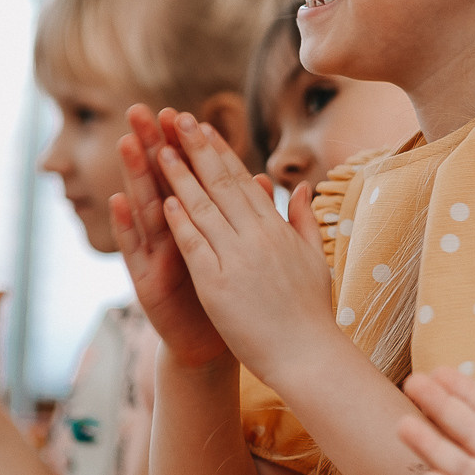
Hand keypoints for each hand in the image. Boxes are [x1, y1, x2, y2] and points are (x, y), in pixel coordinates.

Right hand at [109, 106, 230, 366]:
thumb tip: (264, 179)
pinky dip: (125, 226)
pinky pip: (134, 251)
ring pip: (143, 207)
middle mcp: (171, 232)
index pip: (191, 175)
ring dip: (134, 175)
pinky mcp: (145, 280)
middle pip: (160, 181)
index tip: (181, 112)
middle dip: (152, 145)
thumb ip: (250, 216)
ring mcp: (155, 254)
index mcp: (198, 223)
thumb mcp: (243, 252)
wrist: (214, 346)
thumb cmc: (232, 298)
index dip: (185, 145)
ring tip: (128, 141)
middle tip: (141, 109)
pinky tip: (118, 200)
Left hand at [148, 109, 336, 384]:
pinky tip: (164, 200)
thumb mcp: (314, 258)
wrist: (308, 355)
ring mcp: (238, 259)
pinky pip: (196, 246)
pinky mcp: (219, 285)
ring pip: (204, 208)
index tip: (203, 126)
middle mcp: (257, 238)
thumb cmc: (311, 312)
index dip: (220, 152)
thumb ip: (303, 219)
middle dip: (197, 149)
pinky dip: (181, 222)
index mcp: (276, 230)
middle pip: (221, 184)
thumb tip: (300, 186)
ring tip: (160, 148)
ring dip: (180, 176)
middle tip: (177, 119)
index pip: (242, 181)